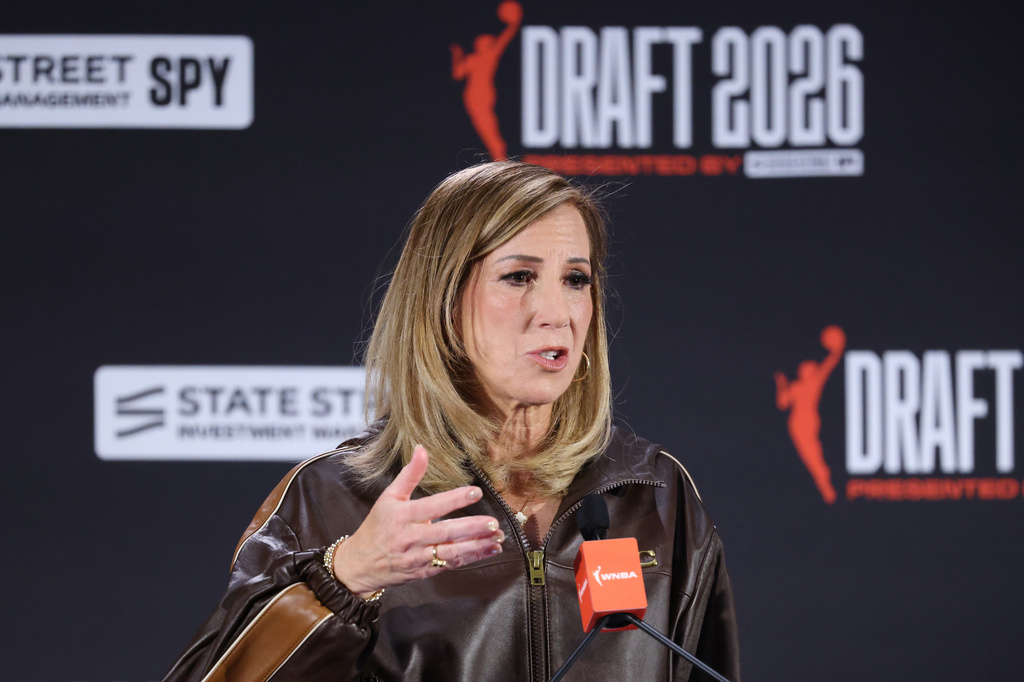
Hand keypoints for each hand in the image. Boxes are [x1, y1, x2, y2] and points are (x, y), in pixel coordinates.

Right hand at [331, 445, 502, 597]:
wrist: (360, 565)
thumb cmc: (377, 527)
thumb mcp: (389, 497)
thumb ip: (409, 474)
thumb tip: (422, 448)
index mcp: (402, 516)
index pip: (433, 506)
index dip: (455, 499)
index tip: (476, 492)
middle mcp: (411, 538)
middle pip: (445, 532)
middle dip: (471, 528)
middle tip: (492, 523)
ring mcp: (418, 557)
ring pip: (451, 552)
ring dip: (477, 545)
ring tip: (497, 538)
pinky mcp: (424, 572)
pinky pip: (451, 564)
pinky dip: (472, 557)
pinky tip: (489, 550)